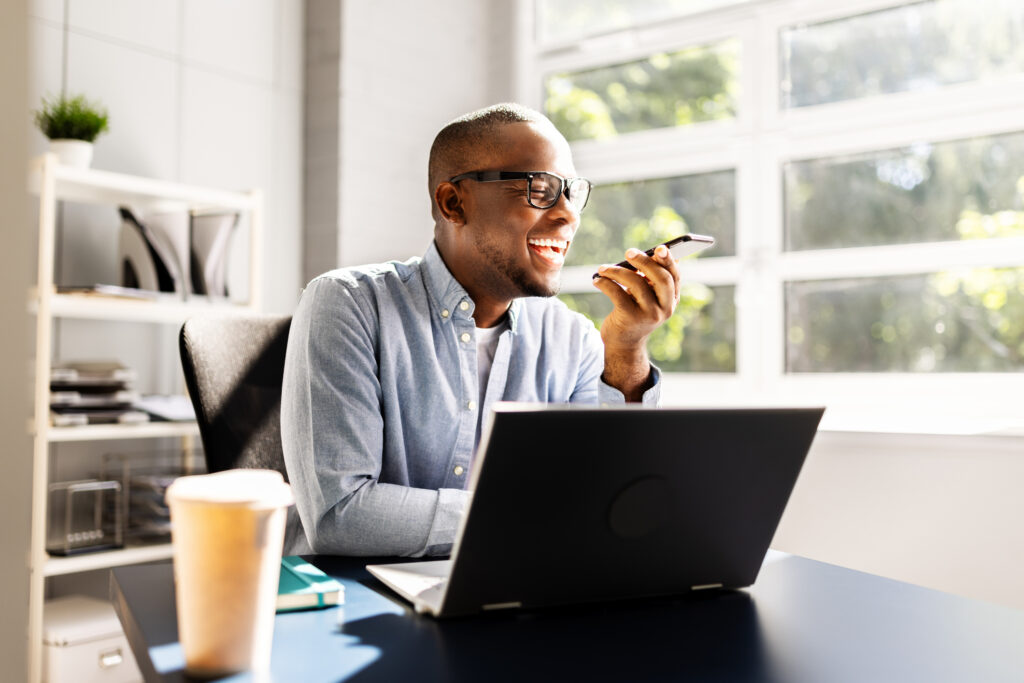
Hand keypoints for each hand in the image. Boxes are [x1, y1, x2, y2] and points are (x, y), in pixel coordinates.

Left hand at [591, 245, 681, 399]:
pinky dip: (606, 283)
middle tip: (629, 252)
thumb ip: (650, 279)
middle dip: (645, 262)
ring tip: (603, 268)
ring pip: (636, 284)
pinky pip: (618, 294)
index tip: (659, 248)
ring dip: (617, 271)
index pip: (674, 276)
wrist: (623, 343)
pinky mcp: (631, 319)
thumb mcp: (646, 297)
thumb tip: (647, 254)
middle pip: (660, 279)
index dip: (668, 261)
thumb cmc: (634, 312)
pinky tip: (597, 280)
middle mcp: (665, 308)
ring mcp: (649, 315)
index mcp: (672, 300)